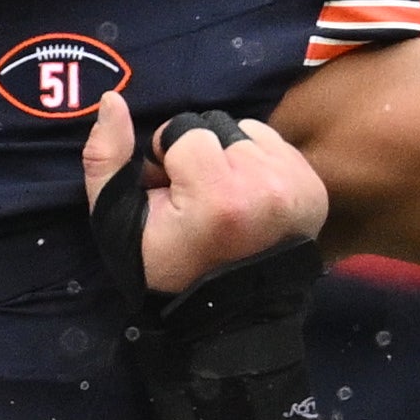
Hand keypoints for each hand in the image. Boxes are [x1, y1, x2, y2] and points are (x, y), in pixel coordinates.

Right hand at [86, 103, 335, 419]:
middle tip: (196, 199)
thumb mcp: (119, 229)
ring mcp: (296, 186)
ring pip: (248, 131)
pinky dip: (258, 164)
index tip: (170, 197)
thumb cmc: (171, 274)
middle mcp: (265, 184)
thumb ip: (105, 162)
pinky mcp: (314, 188)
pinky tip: (248, 201)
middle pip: (217, 125)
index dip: (167, 161)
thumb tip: (111, 100)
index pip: (184, 130)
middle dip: (199, 154)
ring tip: (223, 199)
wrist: (234, 319)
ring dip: (229, 155)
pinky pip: (276, 145)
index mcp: (217, 195)